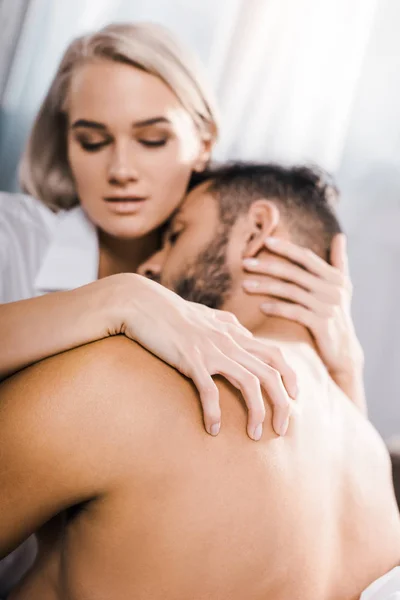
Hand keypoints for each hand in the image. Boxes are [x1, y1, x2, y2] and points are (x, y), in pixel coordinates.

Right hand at [109, 274, 296, 440]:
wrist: (141, 303)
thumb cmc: (170, 311)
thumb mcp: (205, 314)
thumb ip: (227, 323)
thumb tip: (242, 331)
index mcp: (233, 333)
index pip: (274, 354)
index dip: (290, 377)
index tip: (294, 398)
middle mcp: (229, 342)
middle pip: (270, 373)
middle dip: (282, 403)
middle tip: (281, 429)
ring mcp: (211, 350)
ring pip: (249, 382)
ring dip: (257, 412)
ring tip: (254, 434)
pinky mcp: (190, 359)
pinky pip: (209, 390)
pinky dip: (214, 412)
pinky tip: (213, 429)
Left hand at [242, 235, 363, 379]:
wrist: (344, 351)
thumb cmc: (338, 316)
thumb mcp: (343, 288)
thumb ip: (339, 261)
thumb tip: (340, 236)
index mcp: (335, 278)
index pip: (306, 257)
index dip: (286, 248)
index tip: (265, 241)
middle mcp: (333, 290)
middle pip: (294, 272)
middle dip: (268, 266)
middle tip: (245, 263)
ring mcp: (327, 307)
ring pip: (291, 291)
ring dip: (266, 287)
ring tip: (245, 286)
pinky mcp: (322, 325)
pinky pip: (295, 312)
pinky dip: (277, 308)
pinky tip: (261, 307)